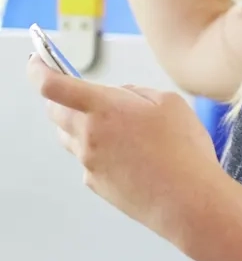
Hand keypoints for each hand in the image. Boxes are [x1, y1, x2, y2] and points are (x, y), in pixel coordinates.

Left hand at [27, 55, 222, 242]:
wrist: (186, 199)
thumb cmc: (182, 149)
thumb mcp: (169, 102)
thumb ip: (137, 92)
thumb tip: (120, 95)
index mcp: (104, 109)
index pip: (53, 86)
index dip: (38, 69)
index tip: (35, 61)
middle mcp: (89, 135)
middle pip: (55, 111)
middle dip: (60, 97)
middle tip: (78, 92)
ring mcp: (89, 163)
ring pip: (69, 136)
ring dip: (80, 124)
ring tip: (116, 126)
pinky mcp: (95, 184)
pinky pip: (87, 159)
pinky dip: (98, 150)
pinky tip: (129, 154)